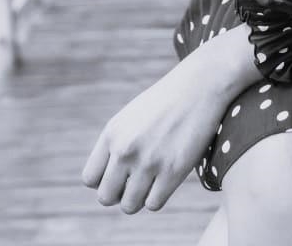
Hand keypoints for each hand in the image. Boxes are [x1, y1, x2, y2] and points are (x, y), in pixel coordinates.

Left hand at [81, 47, 233, 213]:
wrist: (201, 85)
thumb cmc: (167, 101)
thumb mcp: (132, 117)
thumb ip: (116, 145)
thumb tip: (110, 183)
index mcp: (112, 133)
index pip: (90, 179)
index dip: (105, 180)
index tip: (121, 173)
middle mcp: (125, 148)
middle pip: (106, 197)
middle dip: (120, 194)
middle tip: (136, 181)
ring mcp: (149, 161)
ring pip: (129, 206)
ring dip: (140, 198)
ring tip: (152, 181)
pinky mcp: (173, 170)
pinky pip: (154, 204)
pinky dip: (159, 197)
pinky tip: (167, 179)